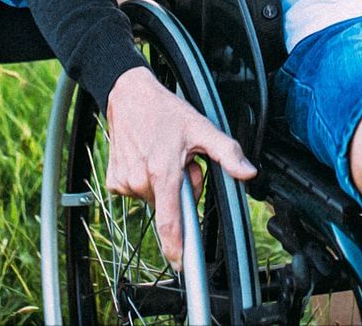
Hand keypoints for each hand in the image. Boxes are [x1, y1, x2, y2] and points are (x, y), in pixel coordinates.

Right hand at [103, 67, 256, 265]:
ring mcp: (124, 182)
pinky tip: (145, 158)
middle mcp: (140, 180)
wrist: (128, 96)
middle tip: (180, 161)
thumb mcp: (202, 128)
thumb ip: (227, 152)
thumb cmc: (165, 111)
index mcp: (163, 172)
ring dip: (162, 185)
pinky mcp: (113, 181)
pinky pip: (136, 193)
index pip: (170, 221)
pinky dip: (144, 182)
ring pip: (153, 199)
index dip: (176, 247)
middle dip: (180, 190)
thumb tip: (248, 172)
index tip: (181, 265)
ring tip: (161, 155)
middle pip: (169, 206)